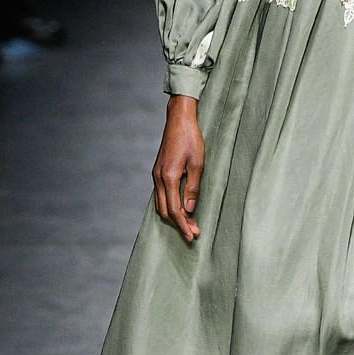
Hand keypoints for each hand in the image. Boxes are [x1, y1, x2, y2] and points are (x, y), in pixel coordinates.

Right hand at [152, 95, 204, 242]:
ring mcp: (156, 175)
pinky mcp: (158, 171)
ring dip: (173, 216)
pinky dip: (169, 206)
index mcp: (168, 177)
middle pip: (164, 211)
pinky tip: (180, 209)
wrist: (179, 119)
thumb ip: (192, 188)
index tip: (193, 235)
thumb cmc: (191, 138)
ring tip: (189, 223)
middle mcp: (158, 178)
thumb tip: (189, 210)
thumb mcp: (197, 163)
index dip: (183, 225)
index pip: (174, 210)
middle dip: (178, 224)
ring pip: (160, 204)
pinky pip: (161, 195)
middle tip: (193, 233)